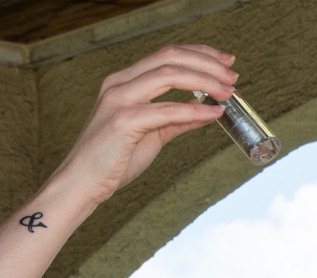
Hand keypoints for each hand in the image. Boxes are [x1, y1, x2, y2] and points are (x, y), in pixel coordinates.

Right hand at [49, 44, 237, 205]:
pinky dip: (194, 110)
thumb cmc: (112, 161)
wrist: (82, 184)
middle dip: (207, 63)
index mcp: (125, 81)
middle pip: (170, 57)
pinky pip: (165, 110)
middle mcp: (120, 83)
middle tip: (233, 75)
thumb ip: (176, 120)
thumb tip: (206, 110)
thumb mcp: (151, 135)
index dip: (200, 54)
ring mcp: (119, 99)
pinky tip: (214, 113)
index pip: (167, 55)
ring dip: (205, 80)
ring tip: (228, 91)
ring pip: (169, 75)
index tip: (226, 62)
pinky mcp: (122, 121)